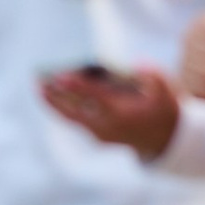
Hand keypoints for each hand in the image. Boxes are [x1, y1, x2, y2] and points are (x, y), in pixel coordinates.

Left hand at [40, 65, 178, 160]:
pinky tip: (52, 96)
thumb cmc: (163, 109)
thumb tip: (135, 64)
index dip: (77, 85)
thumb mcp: (166, 91)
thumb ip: (153, 76)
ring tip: (38, 87)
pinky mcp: (96, 135)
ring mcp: (100, 134)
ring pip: (72, 117)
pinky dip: (62, 108)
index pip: (95, 97)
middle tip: (39, 80)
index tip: (60, 75)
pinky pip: (75, 120)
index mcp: (123, 114)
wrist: (165, 141)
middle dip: (57, 95)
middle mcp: (108, 126)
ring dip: (54, 103)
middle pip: (76, 110)